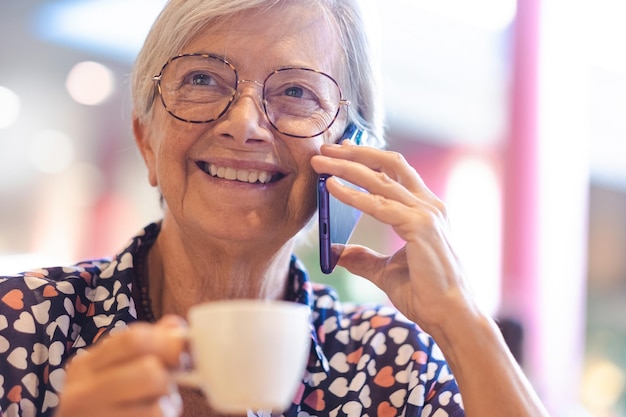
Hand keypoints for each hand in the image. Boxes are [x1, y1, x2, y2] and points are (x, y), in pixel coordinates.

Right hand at [56, 316, 186, 416]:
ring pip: (158, 410)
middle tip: (162, 393)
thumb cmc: (105, 408)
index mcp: (85, 366)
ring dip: (166, 410)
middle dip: (167, 382)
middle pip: (150, 372)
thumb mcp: (116, 372)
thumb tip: (176, 328)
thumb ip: (146, 347)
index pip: (134, 338)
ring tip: (153, 412)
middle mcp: (80, 394)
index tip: (181, 356)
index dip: (169, 343)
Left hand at [311, 141, 481, 336]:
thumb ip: (362, 259)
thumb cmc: (425, 294)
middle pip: (388, 165)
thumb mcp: (385, 271)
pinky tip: (332, 188)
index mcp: (424, 210)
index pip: (394, 172)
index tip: (341, 152)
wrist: (449, 316)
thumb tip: (336, 253)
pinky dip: (353, 195)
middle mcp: (428, 205)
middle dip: (355, 153)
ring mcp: (427, 214)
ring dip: (347, 167)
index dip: (367, 159)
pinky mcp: (421, 227)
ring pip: (381, 180)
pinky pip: (379, 206)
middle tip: (325, 149)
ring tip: (320, 161)